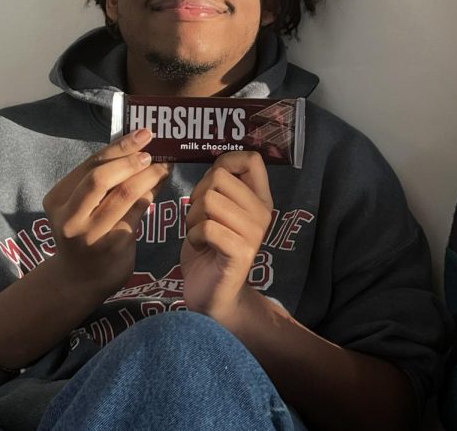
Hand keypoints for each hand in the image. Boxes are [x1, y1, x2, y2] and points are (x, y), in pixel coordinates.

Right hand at [43, 128, 168, 295]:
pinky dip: (152, 192)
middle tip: (152, 152)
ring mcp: (90, 233)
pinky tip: (162, 183)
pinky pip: (137, 211)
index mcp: (58, 199)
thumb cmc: (88, 231)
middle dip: (130, 160)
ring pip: (123, 194)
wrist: (83, 278)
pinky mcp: (112, 245)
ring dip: (148, 175)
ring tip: (164, 165)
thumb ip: (103, 180)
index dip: (119, 147)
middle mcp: (69, 217)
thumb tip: (138, 146)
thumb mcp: (84, 205)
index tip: (142, 134)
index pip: (89, 165)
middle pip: (100, 178)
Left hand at [181, 151, 272, 324]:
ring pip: (209, 200)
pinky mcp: (240, 252)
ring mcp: (254, 233)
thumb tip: (214, 164)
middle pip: (219, 177)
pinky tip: (199, 247)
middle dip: (197, 195)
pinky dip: (192, 236)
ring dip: (192, 217)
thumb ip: (220, 189)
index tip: (212, 184)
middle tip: (200, 219)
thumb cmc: (211, 250)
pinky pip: (206, 227)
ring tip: (199, 234)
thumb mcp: (218, 212)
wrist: (215, 297)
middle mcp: (263, 212)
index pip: (252, 159)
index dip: (225, 162)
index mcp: (260, 199)